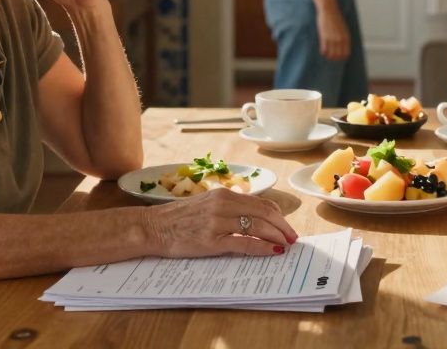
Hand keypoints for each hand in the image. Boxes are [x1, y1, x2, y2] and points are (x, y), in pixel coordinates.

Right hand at [145, 188, 298, 257]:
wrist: (153, 227)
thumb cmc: (179, 219)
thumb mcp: (207, 205)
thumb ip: (230, 208)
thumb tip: (255, 219)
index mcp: (224, 194)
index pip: (262, 204)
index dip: (279, 216)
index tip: (287, 227)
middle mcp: (223, 204)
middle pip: (264, 214)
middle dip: (283, 227)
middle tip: (293, 238)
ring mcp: (218, 222)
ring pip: (257, 227)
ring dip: (276, 237)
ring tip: (286, 245)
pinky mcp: (211, 240)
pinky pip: (244, 243)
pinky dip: (262, 247)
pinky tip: (272, 251)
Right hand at [316, 5, 349, 60]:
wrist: (329, 10)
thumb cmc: (335, 18)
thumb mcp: (344, 28)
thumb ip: (344, 38)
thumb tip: (343, 46)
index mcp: (347, 37)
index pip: (346, 54)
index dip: (342, 58)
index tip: (338, 58)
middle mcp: (340, 39)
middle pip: (338, 56)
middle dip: (334, 59)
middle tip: (330, 57)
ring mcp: (333, 38)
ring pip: (331, 55)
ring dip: (328, 56)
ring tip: (326, 55)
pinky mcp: (324, 37)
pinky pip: (324, 50)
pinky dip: (323, 53)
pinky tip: (322, 51)